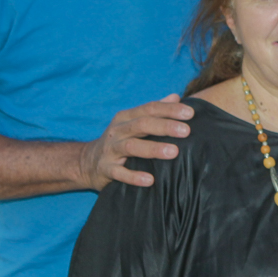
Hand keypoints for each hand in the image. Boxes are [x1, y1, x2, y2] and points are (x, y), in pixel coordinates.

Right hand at [79, 94, 193, 190]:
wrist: (87, 162)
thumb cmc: (120, 140)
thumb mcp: (134, 122)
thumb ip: (155, 110)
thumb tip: (176, 96)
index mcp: (126, 117)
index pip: (150, 108)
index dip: (170, 109)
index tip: (190, 113)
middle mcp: (118, 130)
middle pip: (142, 124)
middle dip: (165, 126)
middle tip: (187, 131)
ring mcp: (110, 150)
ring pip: (131, 146)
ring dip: (153, 149)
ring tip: (173, 152)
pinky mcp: (105, 169)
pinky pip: (119, 173)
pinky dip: (134, 176)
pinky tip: (150, 180)